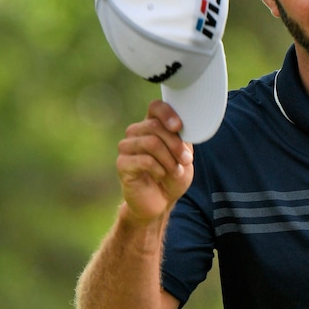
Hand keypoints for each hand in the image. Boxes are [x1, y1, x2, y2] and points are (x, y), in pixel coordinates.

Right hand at [116, 100, 194, 223]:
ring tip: (175, 171)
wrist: (160, 201)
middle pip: (155, 126)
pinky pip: (144, 160)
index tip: (178, 127)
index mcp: (151, 125)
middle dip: (175, 144)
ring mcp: (126, 148)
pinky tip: (161, 175)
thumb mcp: (184, 154)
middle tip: (185, 160)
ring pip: (151, 142)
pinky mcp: (122, 164)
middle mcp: (136, 133)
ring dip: (169, 159)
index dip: (167, 113)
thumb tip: (185, 124)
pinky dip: (159, 169)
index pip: (155, 107)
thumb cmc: (172, 176)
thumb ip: (183, 138)